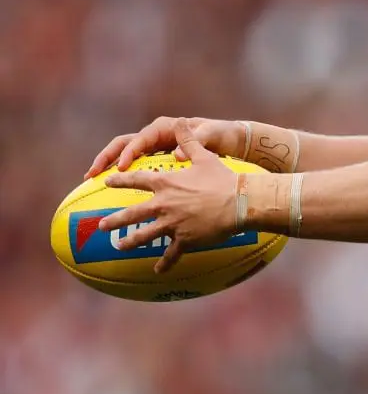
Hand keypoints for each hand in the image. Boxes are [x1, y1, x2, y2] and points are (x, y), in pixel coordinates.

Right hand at [85, 116, 246, 179]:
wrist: (229, 138)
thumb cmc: (219, 134)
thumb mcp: (211, 135)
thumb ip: (196, 141)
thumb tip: (177, 155)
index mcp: (163, 128)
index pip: (139, 140)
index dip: (128, 154)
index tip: (121, 169)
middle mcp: (155, 136)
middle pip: (123, 145)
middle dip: (106, 158)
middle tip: (91, 175)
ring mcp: (154, 148)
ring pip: (125, 156)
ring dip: (108, 167)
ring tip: (91, 183)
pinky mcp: (156, 160)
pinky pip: (135, 168)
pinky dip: (123, 177)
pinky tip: (111, 191)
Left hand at [98, 119, 238, 273]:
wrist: (238, 202)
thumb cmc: (223, 178)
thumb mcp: (204, 156)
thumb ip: (188, 141)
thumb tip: (180, 122)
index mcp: (166, 184)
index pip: (137, 180)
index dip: (120, 180)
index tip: (107, 181)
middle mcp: (164, 204)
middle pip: (132, 213)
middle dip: (114, 220)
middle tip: (101, 225)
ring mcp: (172, 224)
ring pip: (144, 236)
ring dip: (129, 242)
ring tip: (119, 247)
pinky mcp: (185, 240)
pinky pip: (171, 254)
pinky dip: (164, 263)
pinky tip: (157, 271)